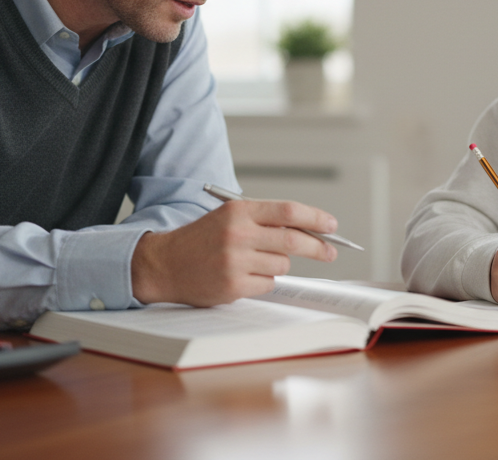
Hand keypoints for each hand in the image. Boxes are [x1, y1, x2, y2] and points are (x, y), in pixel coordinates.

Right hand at [131, 198, 337, 306]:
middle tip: (330, 252)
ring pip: (282, 264)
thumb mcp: (230, 217)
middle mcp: (238, 234)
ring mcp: (235, 261)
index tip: (332, 226)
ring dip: (277, 264)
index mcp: (239, 211)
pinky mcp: (233, 286)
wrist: (164, 264)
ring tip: (253, 262)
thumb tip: (309, 229)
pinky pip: (268, 284)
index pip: (288, 211)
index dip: (315, 218)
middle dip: (318, 247)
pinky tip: (242, 276)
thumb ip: (264, 220)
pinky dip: (262, 281)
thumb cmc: (202, 239)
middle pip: (294, 240)